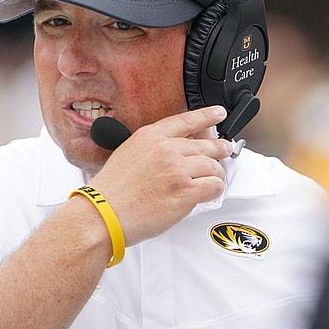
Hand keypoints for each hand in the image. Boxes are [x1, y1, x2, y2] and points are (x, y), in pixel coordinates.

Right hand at [87, 106, 232, 246]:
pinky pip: (214, 186)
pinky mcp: (185, 191)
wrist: (103, 214)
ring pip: (213, 166)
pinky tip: (209, 193)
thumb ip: (152, 149)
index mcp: (150, 137)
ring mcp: (177, 170)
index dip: (206, 116)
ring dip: (216, 174)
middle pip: (205, 145)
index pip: (186, 120)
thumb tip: (174, 151)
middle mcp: (166, 149)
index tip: (217, 113)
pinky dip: (215, 190)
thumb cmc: (110, 192)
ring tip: (213, 180)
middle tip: (224, 150)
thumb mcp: (127, 154)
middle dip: (219, 148)